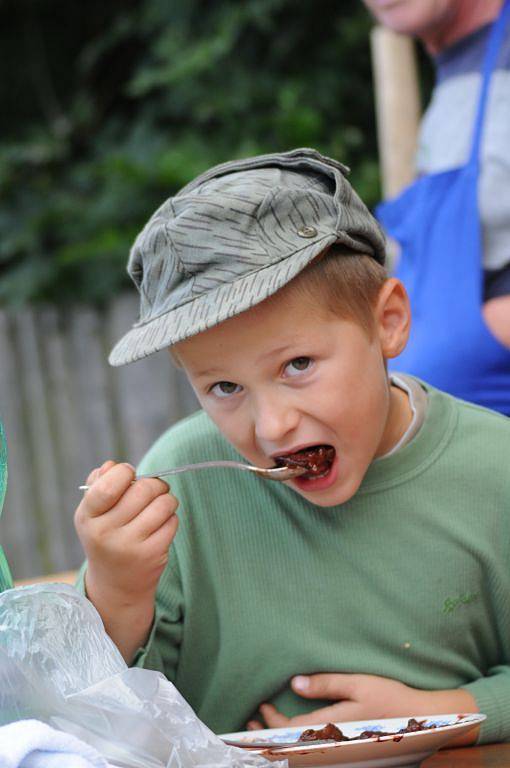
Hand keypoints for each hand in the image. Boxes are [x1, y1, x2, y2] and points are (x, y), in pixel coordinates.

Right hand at [75, 460, 178, 602]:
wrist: (115, 583)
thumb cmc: (106, 535)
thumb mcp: (93, 512)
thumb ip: (99, 484)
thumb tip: (112, 466)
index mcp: (88, 517)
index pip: (108, 486)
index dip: (125, 472)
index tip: (129, 475)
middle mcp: (106, 533)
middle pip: (143, 490)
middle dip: (154, 483)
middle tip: (154, 488)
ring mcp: (129, 546)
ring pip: (163, 504)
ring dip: (167, 499)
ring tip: (160, 504)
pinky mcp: (152, 555)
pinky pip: (172, 522)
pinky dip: (170, 518)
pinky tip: (161, 524)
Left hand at [248, 673, 478, 745]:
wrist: (423, 720)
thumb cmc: (391, 697)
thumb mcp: (358, 683)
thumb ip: (326, 684)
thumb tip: (294, 684)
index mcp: (334, 726)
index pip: (292, 731)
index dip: (272, 723)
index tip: (260, 708)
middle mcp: (336, 744)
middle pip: (295, 745)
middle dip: (272, 733)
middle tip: (253, 719)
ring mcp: (343, 751)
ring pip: (305, 751)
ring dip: (284, 739)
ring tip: (268, 726)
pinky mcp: (350, 751)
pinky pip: (318, 751)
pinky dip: (301, 743)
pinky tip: (295, 733)